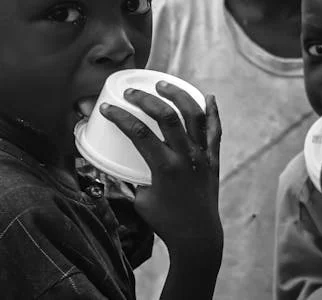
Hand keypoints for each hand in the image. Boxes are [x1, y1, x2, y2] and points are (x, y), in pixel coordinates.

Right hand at [100, 82, 222, 258]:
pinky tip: (207, 97)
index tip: (107, 108)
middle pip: (167, 117)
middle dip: (147, 99)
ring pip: (194, 116)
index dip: (120, 117)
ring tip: (164, 85)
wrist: (197, 236)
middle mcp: (186, 157)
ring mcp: (202, 156)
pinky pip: (214, 130)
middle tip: (132, 92)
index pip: (139, 133)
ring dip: (179, 96)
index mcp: (164, 167)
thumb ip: (127, 177)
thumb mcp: (140, 199)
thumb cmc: (165, 221)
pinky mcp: (213, 159)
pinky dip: (212, 111)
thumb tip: (111, 161)